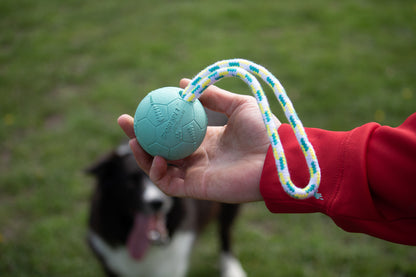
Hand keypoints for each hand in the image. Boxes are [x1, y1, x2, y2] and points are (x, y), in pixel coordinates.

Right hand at [118, 79, 279, 202]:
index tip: (141, 106)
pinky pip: (169, 183)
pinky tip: (158, 156)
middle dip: (139, 136)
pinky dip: (158, 172)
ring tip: (134, 138)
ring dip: (143, 155)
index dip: (155, 121)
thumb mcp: (237, 105)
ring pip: (159, 168)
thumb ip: (213, 96)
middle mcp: (197, 158)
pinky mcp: (197, 189)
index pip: (172, 132)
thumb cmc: (263, 130)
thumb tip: (183, 83)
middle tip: (124, 120)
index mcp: (205, 140)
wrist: (276, 156)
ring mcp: (196, 174)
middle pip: (160, 149)